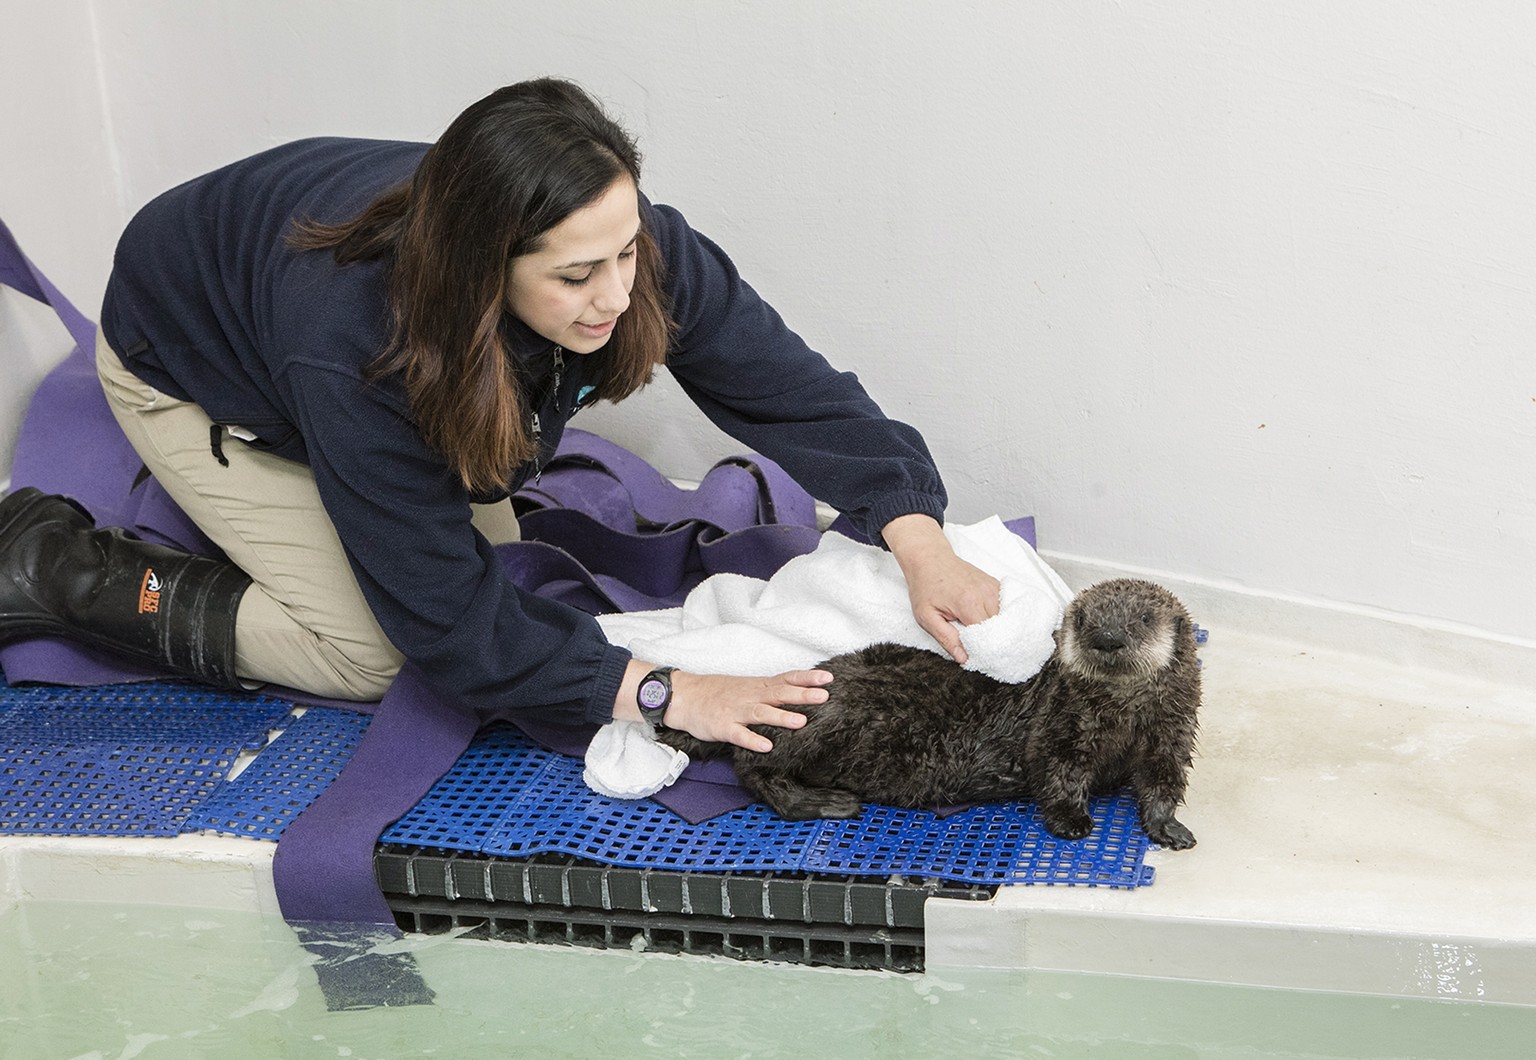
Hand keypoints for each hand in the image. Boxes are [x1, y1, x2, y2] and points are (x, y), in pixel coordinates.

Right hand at [618, 661, 830, 752]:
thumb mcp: (746, 686)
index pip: (786, 678)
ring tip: (801, 721)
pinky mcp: (722, 727)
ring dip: (781, 717)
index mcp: (757, 686)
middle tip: (824, 696)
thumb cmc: (717, 692)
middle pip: (778, 694)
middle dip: (801, 695)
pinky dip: (752, 740)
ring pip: (761, 713)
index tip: (828, 678)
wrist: (684, 695)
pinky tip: (766, 746)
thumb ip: (770, 690)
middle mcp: (749, 696)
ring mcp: (736, 711)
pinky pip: (738, 735)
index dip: (807, 678)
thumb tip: (798, 692)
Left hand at [881, 513, 1000, 663]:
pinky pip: (1006, 607)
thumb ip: (945, 638)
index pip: (987, 637)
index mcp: (968, 604)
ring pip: (1006, 618)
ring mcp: (993, 587)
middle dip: (994, 643)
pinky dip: (1002, 618)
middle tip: (986, 653)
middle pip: (1000, 629)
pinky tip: (993, 624)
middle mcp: (985, 594)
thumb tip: (964, 658)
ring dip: (999, 630)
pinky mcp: (995, 585)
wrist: (929, 558)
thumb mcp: (926, 616)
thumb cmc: (925, 586)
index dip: (984, 651)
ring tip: (988, 639)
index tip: (980, 659)